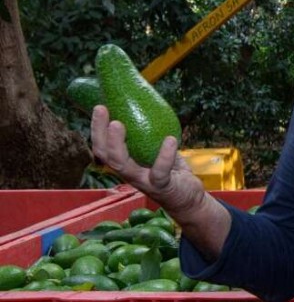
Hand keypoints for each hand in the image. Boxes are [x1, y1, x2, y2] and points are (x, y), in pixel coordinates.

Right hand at [91, 105, 205, 214]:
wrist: (189, 198)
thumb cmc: (172, 171)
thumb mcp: (157, 151)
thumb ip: (151, 135)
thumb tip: (147, 103)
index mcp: (127, 163)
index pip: (103, 149)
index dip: (97, 130)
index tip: (99, 107)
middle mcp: (130, 173)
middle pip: (107, 156)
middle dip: (100, 133)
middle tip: (101, 110)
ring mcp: (144, 181)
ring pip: (123, 166)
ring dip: (117, 145)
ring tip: (118, 124)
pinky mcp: (162, 186)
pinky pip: (160, 172)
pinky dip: (164, 155)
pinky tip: (169, 139)